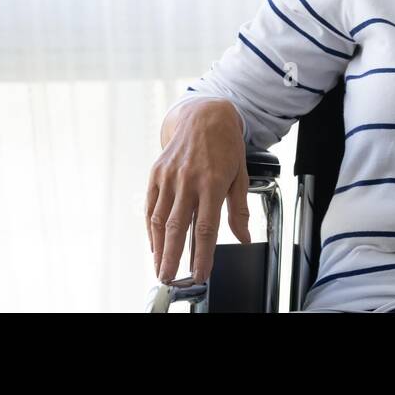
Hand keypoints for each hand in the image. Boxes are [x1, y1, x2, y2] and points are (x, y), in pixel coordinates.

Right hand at [146, 98, 251, 283]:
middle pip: (179, 227)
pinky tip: (154, 243)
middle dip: (173, 257)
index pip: (206, 227)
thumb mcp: (241, 176)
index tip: (201, 273)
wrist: (205, 116)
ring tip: (160, 267)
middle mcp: (189, 181)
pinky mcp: (156, 173)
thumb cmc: (226, 147)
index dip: (202, 254)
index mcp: (213, 183)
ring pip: (161, 219)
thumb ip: (239, 210)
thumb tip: (243, 238)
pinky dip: (151, 227)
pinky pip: (151, 206)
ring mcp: (170, 177)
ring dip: (159, 247)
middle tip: (169, 278)